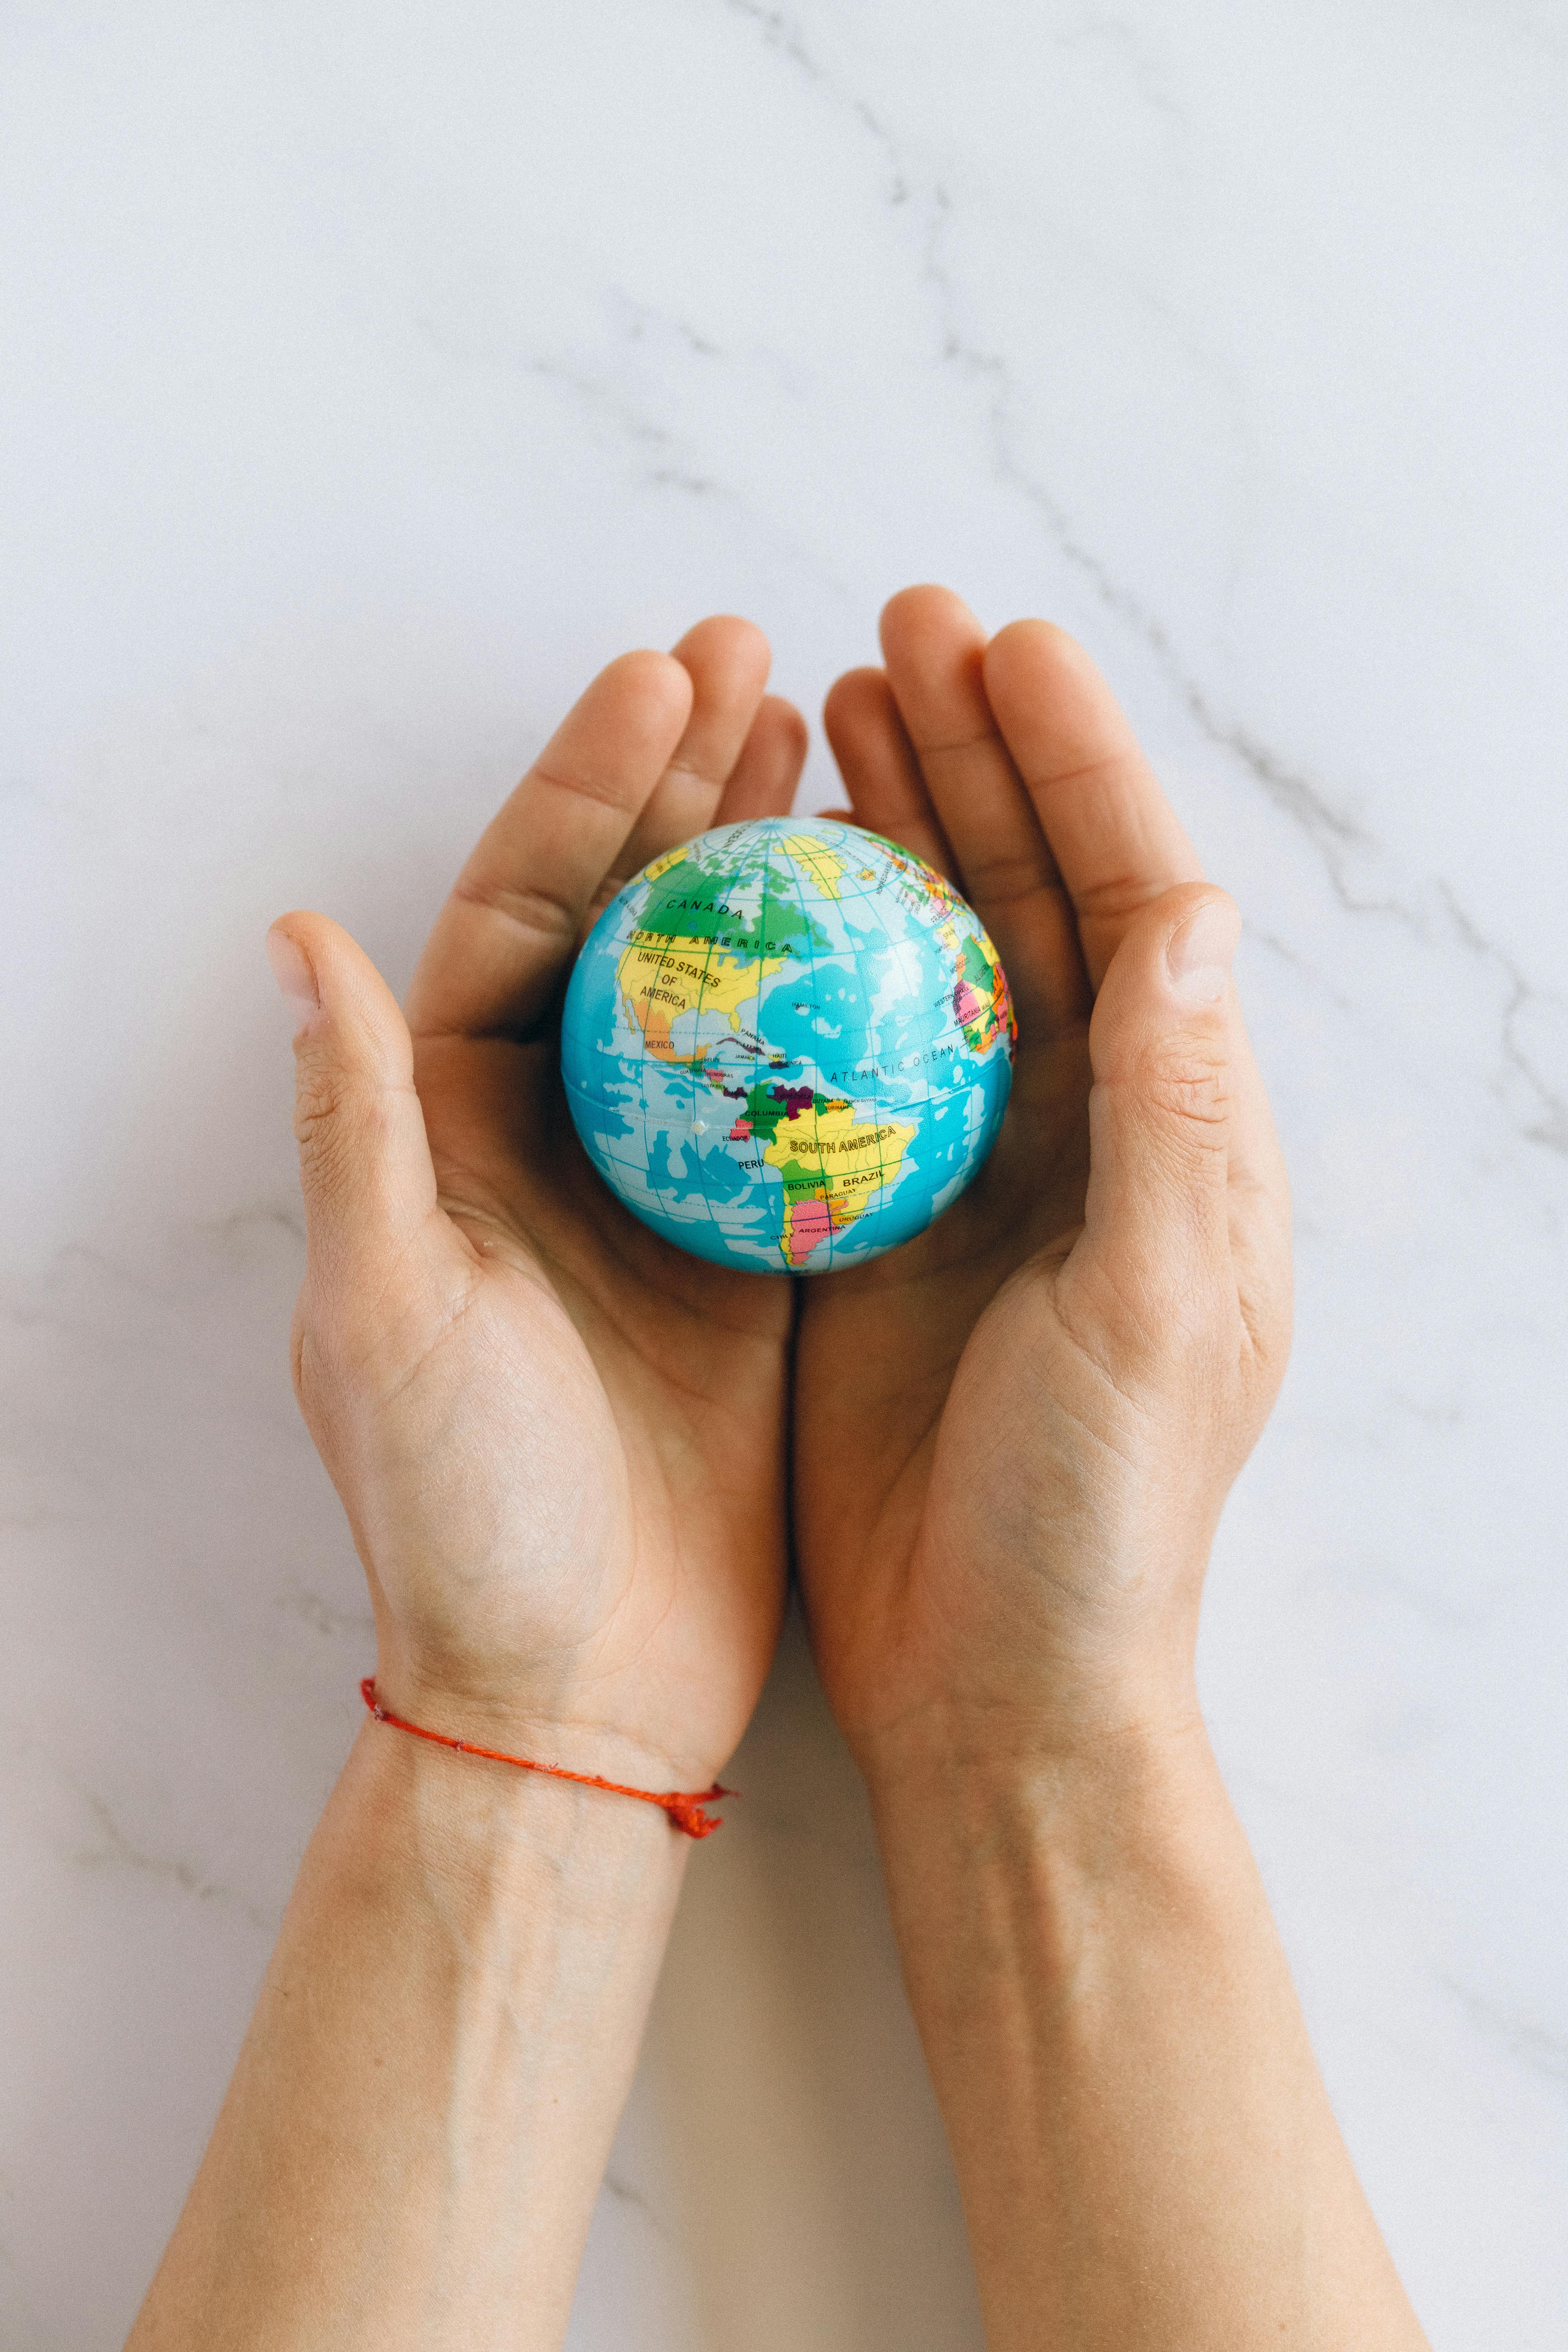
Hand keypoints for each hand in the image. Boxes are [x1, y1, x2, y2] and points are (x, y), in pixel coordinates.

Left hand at [268, 619, 806, 1789]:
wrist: (579, 1682)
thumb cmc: (465, 1513)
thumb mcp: (389, 1314)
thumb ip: (359, 1127)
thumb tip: (298, 934)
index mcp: (451, 1132)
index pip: (520, 916)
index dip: (584, 790)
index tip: (662, 677)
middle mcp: (553, 1140)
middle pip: (623, 924)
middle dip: (681, 787)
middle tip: (760, 660)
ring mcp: (665, 1186)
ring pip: (722, 988)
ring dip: (767, 867)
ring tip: (831, 744)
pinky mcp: (754, 1248)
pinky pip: (804, 1091)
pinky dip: (845, 1002)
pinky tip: (904, 920)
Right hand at [793, 586, 1292, 1784]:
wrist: (995, 1678)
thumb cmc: (1096, 1513)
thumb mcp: (1160, 1310)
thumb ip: (1174, 1114)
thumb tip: (1191, 914)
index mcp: (1172, 1134)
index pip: (1137, 905)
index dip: (1079, 768)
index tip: (1008, 647)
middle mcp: (1082, 1130)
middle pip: (1031, 898)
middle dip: (977, 756)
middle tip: (899, 629)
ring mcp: (970, 1168)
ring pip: (932, 953)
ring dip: (895, 827)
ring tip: (829, 706)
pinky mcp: (872, 1218)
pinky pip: (840, 1046)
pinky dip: (810, 954)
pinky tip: (764, 877)